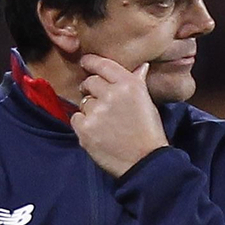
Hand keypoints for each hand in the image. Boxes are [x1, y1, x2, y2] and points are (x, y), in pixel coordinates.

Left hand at [71, 56, 167, 177]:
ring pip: (83, 103)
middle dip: (91, 90)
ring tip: (105, 125)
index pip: (103, 65)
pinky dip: (83, 125)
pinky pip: (76, 118)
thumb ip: (137, 82)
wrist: (145, 162)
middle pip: (90, 82)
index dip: (91, 62)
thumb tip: (140, 67)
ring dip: (90, 111)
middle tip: (100, 104)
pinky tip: (98, 134)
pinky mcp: (86, 128)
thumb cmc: (148, 132)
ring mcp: (97, 111)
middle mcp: (111, 94)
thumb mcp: (147, 102)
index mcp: (128, 84)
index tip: (85, 62)